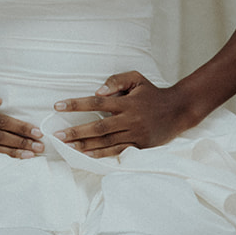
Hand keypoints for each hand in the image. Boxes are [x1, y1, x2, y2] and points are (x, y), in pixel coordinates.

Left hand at [53, 72, 197, 157]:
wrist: (178, 110)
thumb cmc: (152, 93)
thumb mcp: (136, 79)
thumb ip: (116, 81)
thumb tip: (97, 92)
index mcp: (126, 102)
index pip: (96, 102)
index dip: (76, 104)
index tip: (57, 106)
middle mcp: (130, 119)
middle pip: (98, 127)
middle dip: (76, 131)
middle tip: (57, 135)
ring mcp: (135, 134)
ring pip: (106, 142)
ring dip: (85, 145)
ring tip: (67, 147)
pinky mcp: (140, 146)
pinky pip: (118, 151)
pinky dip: (102, 154)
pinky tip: (87, 155)